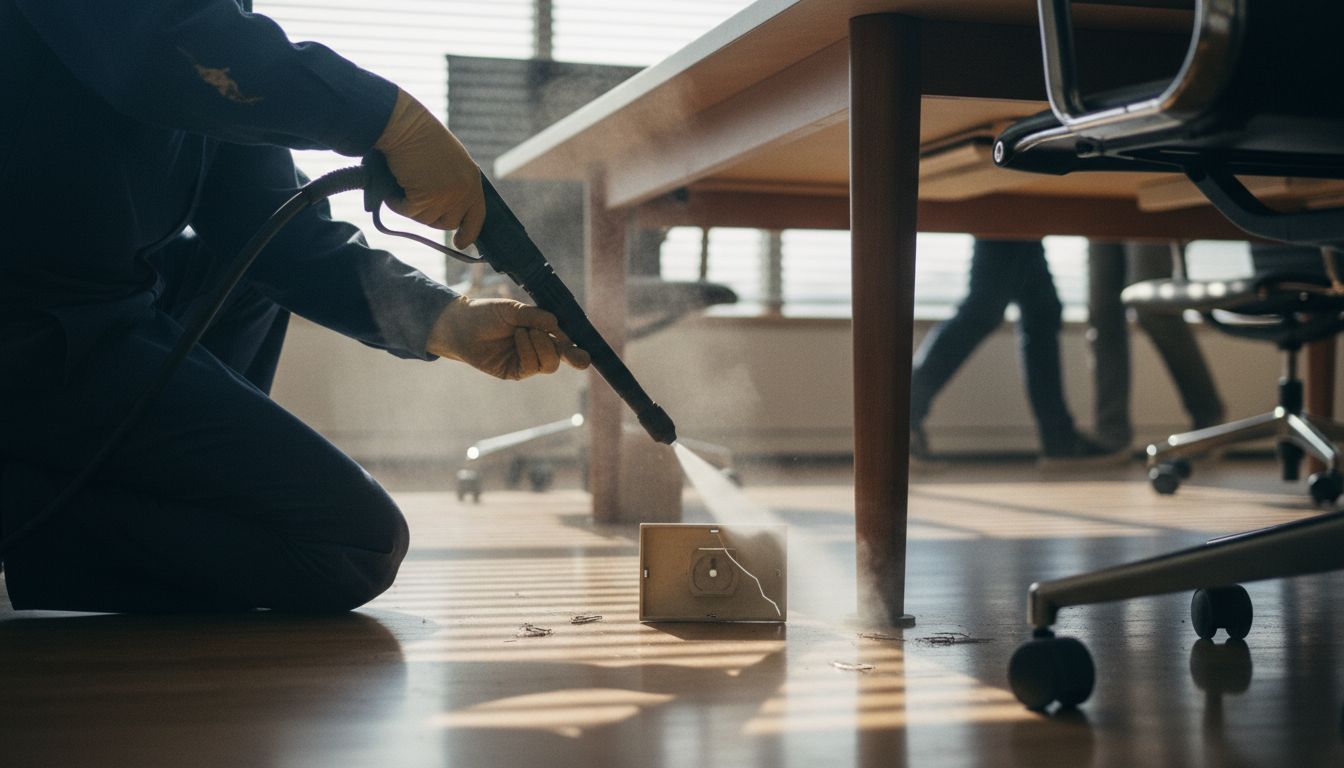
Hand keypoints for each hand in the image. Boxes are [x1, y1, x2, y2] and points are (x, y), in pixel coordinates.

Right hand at [374, 88, 485, 247]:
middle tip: (414, 195)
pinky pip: (408, 212)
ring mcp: (447, 196)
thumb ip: (454, 184)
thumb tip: (446, 213)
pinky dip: (396, 202)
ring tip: (404, 182)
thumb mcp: (449, 161)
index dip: (469, 232)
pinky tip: (395, 184)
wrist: (405, 125)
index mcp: (473, 179)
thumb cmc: (420, 137)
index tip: (460, 243)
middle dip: (429, 215)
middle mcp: (464, 190)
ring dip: (410, 206)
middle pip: (447, 222)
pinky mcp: (427, 198)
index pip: (477, 215)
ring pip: (425, 219)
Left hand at [428, 297, 590, 379]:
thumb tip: (557, 324)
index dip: (577, 349)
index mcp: (542, 332)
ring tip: (524, 330)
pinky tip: (518, 336)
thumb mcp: (514, 309)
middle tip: (559, 339)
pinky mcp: (514, 372)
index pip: (566, 343)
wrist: (461, 324)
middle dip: (565, 350)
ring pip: (549, 364)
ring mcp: (526, 362)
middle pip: (562, 357)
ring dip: (541, 345)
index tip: (586, 354)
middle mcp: (537, 349)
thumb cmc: (487, 313)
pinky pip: (531, 366)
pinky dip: (528, 350)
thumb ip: (536, 317)